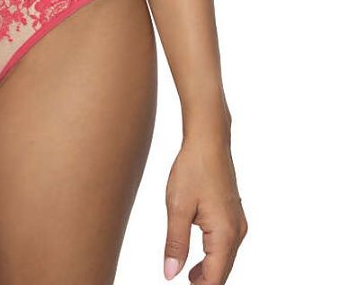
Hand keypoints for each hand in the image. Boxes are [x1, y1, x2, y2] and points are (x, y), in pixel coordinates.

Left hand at [163, 134, 247, 283]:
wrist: (208, 140)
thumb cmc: (193, 168)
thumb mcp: (177, 207)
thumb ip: (175, 243)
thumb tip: (171, 274)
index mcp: (225, 234)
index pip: (214, 278)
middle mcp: (237, 232)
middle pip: (222, 271)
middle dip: (205, 283)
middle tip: (184, 284)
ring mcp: (238, 223)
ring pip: (225, 259)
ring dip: (209, 271)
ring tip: (188, 277)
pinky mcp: (233, 215)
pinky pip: (226, 244)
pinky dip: (214, 256)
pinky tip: (198, 257)